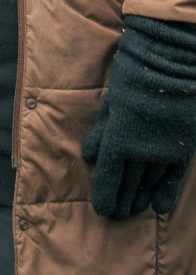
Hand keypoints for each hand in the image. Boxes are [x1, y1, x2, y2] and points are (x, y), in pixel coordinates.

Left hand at [82, 16, 195, 220]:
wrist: (172, 59)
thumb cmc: (133, 74)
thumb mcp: (111, 101)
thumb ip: (101, 131)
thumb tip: (89, 156)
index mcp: (120, 138)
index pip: (110, 177)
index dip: (106, 196)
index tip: (102, 210)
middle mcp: (143, 150)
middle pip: (130, 184)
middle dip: (121, 201)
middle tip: (116, 215)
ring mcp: (166, 150)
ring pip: (151, 182)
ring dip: (140, 198)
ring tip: (132, 211)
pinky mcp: (184, 147)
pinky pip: (174, 177)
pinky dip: (165, 191)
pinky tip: (158, 207)